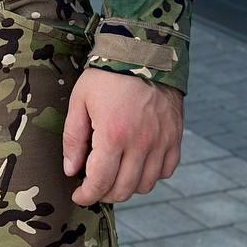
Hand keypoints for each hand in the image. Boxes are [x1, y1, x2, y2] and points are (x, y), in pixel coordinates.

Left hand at [62, 68, 182, 204]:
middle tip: (95, 185)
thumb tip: (71, 170)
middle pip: (123, 189)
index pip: (99, 182)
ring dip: (128, 186)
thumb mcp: (80, 99)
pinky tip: (138, 163)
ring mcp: (161, 141)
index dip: (87, 195)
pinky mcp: (175, 137)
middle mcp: (141, 143)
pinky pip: (166, 171)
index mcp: (113, 134)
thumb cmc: (107, 74)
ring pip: (145, 184)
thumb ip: (73, 138)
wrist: (142, 50)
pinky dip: (152, 174)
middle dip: (105, 193)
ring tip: (115, 173)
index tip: (79, 195)